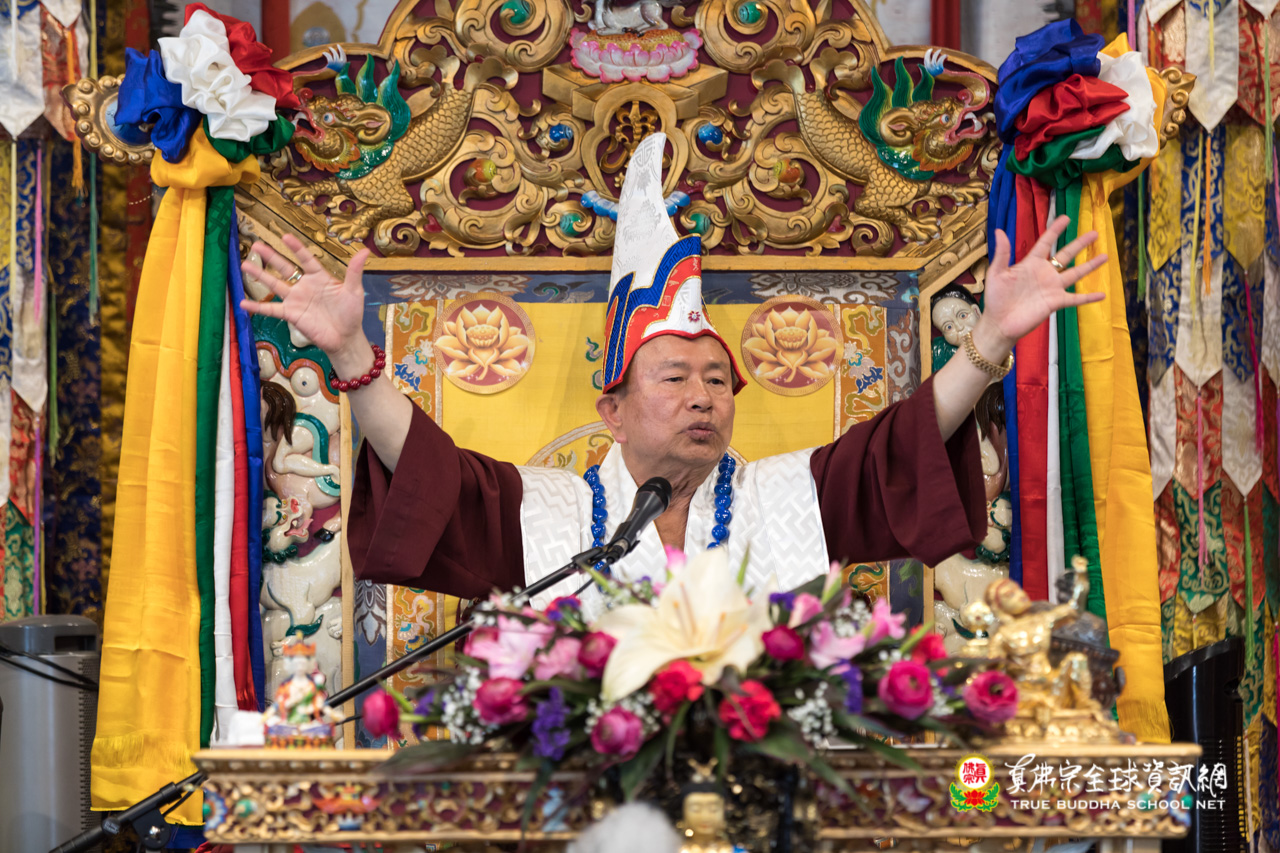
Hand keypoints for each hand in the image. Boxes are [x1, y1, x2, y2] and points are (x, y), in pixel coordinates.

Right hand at [240, 234, 370, 364]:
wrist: (345, 338)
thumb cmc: (351, 314)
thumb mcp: (354, 291)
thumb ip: (354, 272)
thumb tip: (364, 251)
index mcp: (319, 277)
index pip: (306, 259)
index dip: (296, 248)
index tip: (285, 236)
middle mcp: (304, 286)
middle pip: (284, 267)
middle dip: (271, 256)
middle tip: (256, 244)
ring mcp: (296, 300)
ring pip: (274, 285)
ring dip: (259, 276)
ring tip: (244, 265)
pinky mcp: (291, 314)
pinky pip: (271, 309)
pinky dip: (257, 307)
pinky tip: (243, 303)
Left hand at [980, 215, 1106, 351]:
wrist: (999, 323)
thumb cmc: (995, 298)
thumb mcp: (997, 273)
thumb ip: (1002, 253)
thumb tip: (999, 231)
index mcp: (1031, 263)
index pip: (1046, 243)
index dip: (1055, 230)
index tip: (1066, 218)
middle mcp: (1045, 273)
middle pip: (1066, 255)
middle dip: (1080, 244)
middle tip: (1095, 233)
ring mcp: (1052, 288)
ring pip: (1076, 273)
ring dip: (1091, 265)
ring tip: (1105, 256)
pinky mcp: (1055, 302)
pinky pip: (1076, 299)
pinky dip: (1089, 297)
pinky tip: (1102, 294)